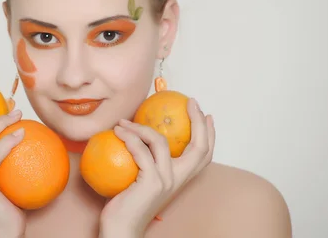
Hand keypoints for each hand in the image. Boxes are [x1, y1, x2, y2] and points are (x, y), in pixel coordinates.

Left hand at [99, 98, 214, 236]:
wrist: (121, 228)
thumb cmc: (127, 203)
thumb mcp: (142, 178)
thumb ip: (147, 160)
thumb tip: (140, 135)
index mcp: (179, 178)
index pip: (203, 155)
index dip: (209, 134)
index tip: (206, 114)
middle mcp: (177, 179)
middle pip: (198, 148)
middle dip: (198, 121)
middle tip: (190, 102)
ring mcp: (165, 181)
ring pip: (159, 142)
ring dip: (140, 126)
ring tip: (123, 122)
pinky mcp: (150, 182)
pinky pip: (140, 151)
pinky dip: (129, 138)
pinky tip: (118, 132)